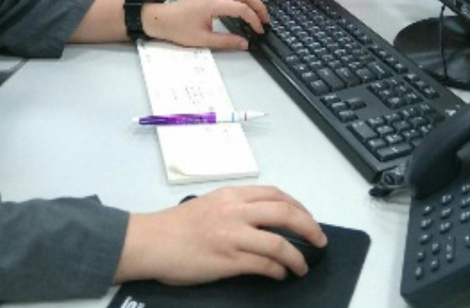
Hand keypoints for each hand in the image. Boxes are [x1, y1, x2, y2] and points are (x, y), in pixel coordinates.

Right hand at [113, 186, 327, 284]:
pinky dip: (278, 270)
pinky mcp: (227, 260)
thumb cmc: (176, 226)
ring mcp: (233, 235)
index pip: (275, 194)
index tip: (308, 218)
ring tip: (302, 266)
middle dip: (309, 226)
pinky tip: (280, 275)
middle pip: (284, 213)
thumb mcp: (210, 205)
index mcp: (232, 195)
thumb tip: (262, 222)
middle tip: (320, 240)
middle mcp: (235, 211)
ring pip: (278, 242)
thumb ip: (236, 209)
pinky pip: (263, 264)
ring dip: (297, 256)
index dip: (298, 206)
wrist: (150, 242)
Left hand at [142, 0, 269, 49]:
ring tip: (259, 16)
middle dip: (259, 6)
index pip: (242, 8)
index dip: (254, 20)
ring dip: (252, 2)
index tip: (260, 31)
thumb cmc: (179, 30)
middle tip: (266, 20)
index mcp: (214, 4)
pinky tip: (245, 11)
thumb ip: (226, 41)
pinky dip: (243, 0)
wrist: (159, 19)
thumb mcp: (203, 40)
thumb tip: (245, 43)